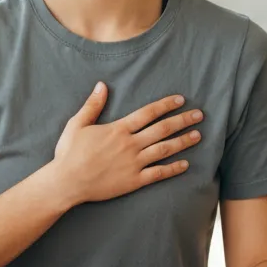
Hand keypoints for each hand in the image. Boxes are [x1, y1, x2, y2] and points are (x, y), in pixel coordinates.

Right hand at [53, 82, 202, 206]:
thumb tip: (102, 85)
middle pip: (162, 129)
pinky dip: (173, 169)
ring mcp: (134, 163)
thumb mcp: (77, 124)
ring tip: (197, 136)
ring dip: (183, 142)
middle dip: (182, 121)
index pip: (148, 113)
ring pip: (164, 149)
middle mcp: (130, 144)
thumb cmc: (69, 153)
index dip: (166, 105)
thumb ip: (93, 105)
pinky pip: (158, 173)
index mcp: (118, 129)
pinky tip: (185, 164)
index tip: (181, 100)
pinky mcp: (134, 181)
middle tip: (199, 115)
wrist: (67, 182)